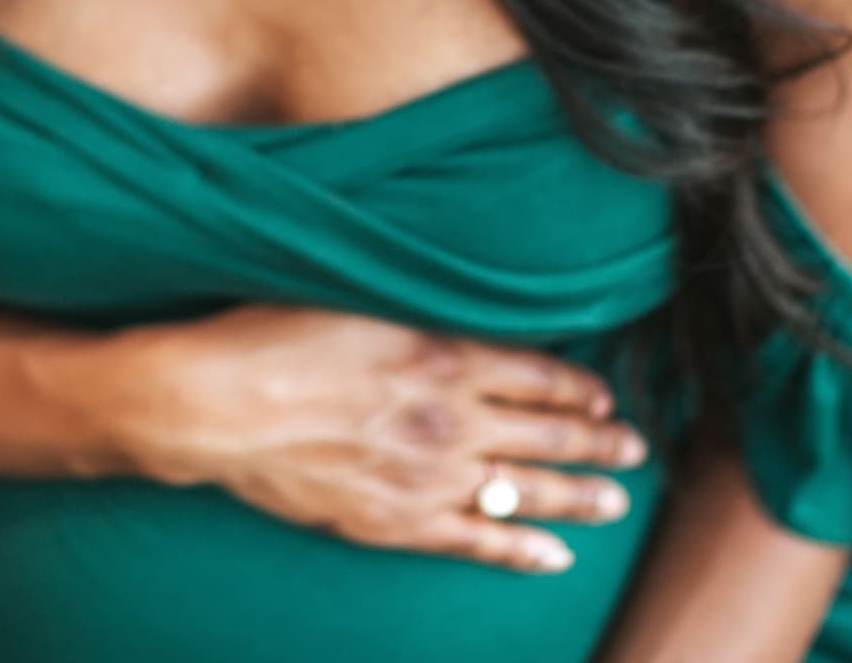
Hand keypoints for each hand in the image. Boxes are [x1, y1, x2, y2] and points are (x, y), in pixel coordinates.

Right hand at [104, 303, 650, 573]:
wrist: (216, 404)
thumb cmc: (273, 334)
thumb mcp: (356, 296)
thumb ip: (417, 312)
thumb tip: (458, 318)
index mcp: (440, 353)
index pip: (533, 374)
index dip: (575, 387)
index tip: (604, 394)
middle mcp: (447, 417)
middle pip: (544, 434)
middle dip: (596, 440)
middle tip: (636, 446)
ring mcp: (425, 475)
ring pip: (524, 490)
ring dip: (578, 494)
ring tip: (617, 498)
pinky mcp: (395, 521)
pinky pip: (476, 540)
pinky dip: (521, 548)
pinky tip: (555, 555)